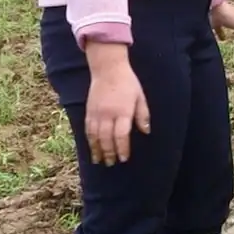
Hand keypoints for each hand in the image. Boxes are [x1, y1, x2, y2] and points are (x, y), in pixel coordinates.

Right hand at [85, 51, 150, 166]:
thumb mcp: (140, 97)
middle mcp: (108, 114)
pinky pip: (87, 129)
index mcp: (123, 111)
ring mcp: (96, 113)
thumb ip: (143, 115)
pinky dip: (89, 140)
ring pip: (94, 136)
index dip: (122, 148)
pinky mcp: (89, 111)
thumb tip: (146, 131)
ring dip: (97, 150)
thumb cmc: (128, 82)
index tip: (124, 158)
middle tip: (112, 163)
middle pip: (106, 138)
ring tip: (99, 161)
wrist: (108, 69)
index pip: (121, 135)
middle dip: (109, 153)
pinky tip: (91, 148)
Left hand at [210, 0, 233, 40]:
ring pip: (225, 24)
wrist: (210, 10)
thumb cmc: (227, 15)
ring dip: (226, 29)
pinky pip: (217, 29)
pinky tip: (221, 39)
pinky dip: (220, 34)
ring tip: (228, 38)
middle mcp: (229, 13)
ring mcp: (220, 17)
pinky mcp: (212, 22)